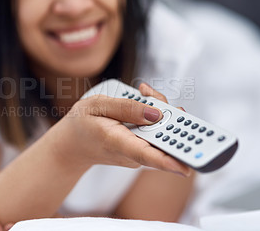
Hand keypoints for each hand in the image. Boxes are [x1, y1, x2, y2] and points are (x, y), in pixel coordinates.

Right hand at [47, 83, 191, 176]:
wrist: (71, 146)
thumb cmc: (81, 124)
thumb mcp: (97, 105)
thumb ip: (127, 108)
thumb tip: (157, 113)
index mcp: (118, 142)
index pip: (147, 155)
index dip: (169, 161)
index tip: (188, 167)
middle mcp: (131, 153)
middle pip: (163, 141)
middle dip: (174, 120)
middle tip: (164, 99)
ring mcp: (136, 154)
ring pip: (161, 135)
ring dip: (161, 112)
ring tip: (145, 92)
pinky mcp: (139, 150)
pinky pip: (154, 133)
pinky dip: (153, 115)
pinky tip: (143, 99)